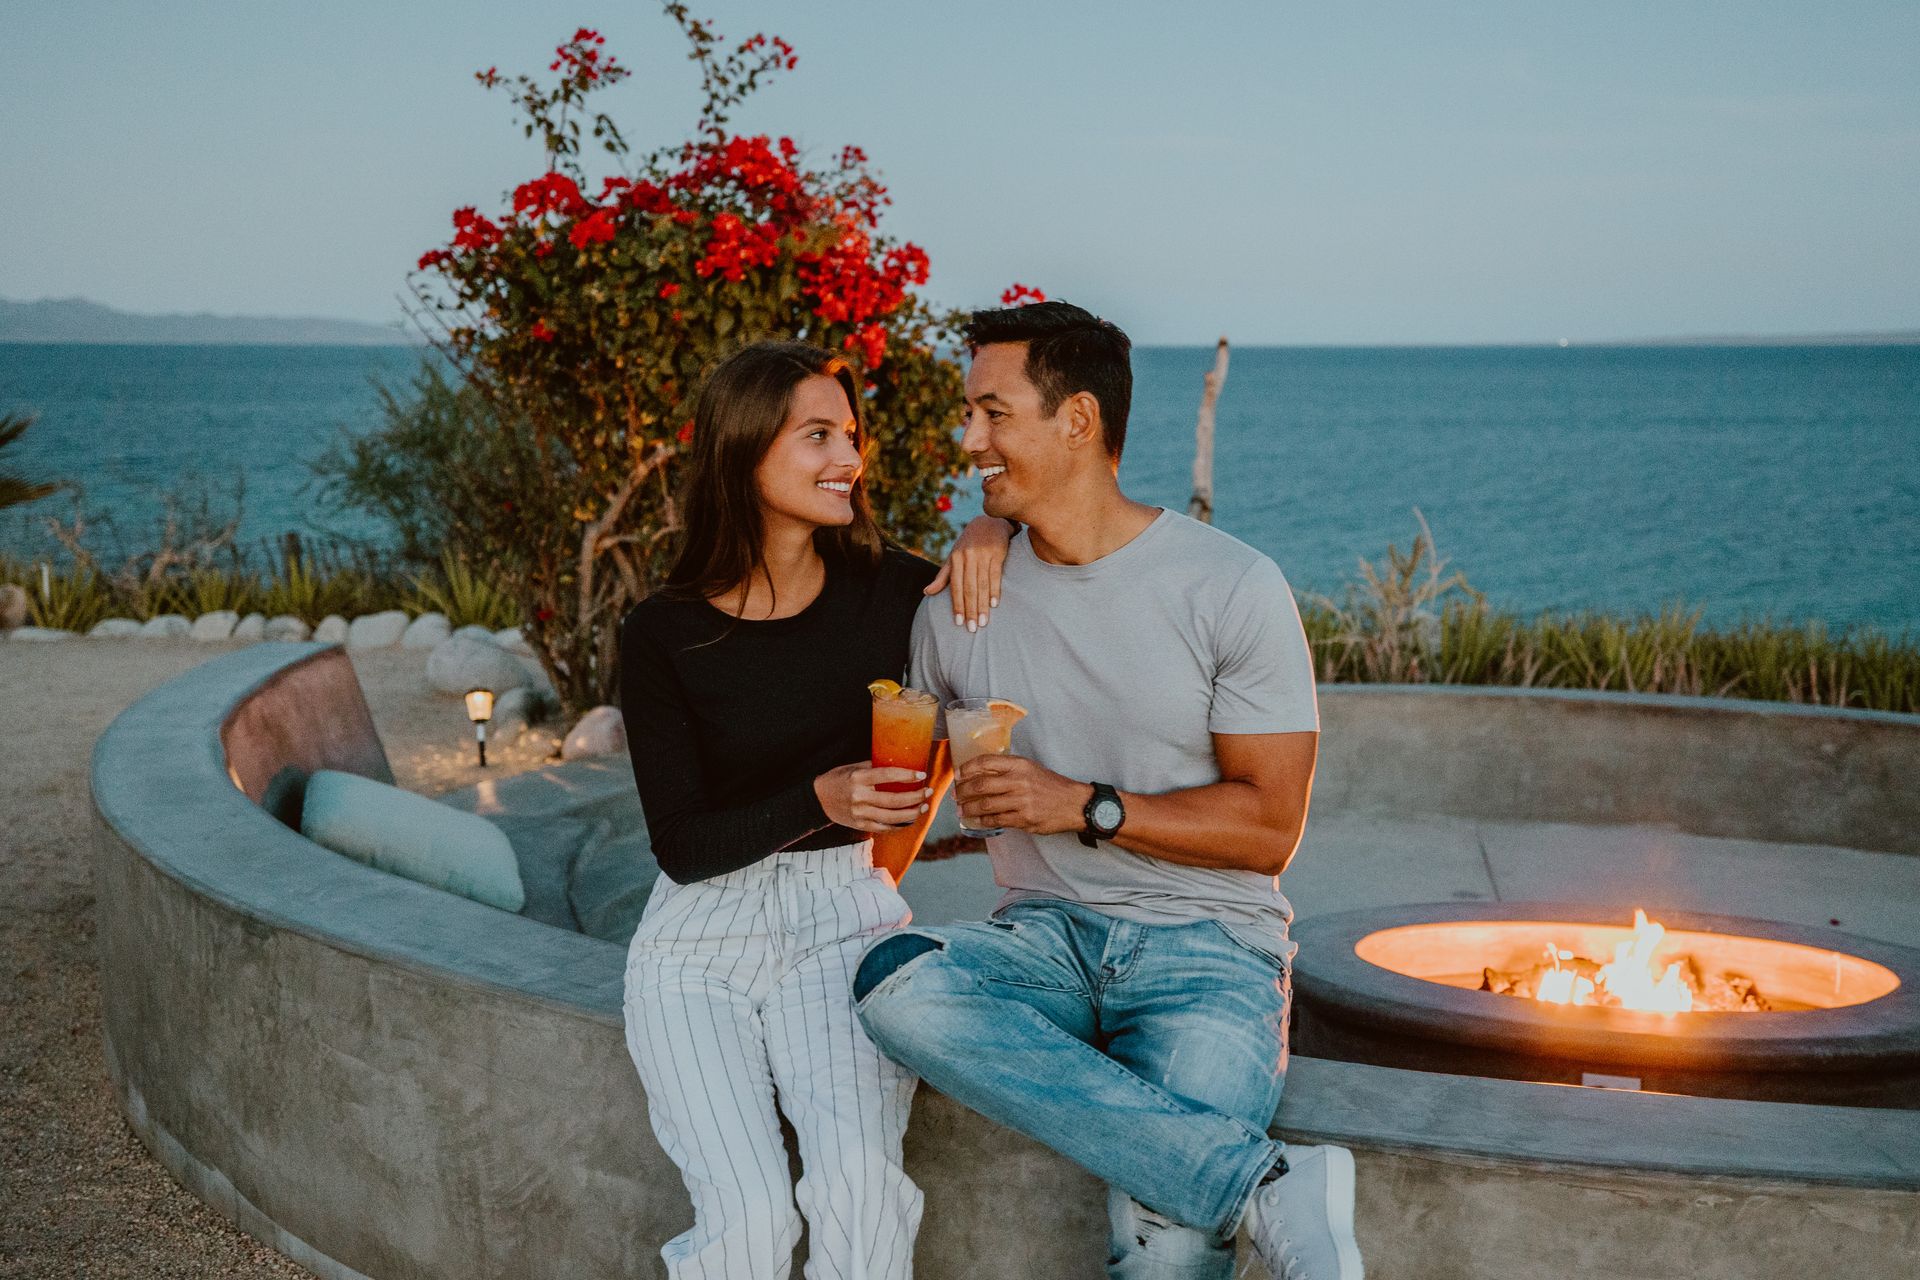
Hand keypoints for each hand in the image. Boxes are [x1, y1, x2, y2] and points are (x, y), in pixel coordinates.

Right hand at [814, 761, 931, 832]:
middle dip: (915, 797)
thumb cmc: (838, 779)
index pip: (887, 776)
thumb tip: (898, 763)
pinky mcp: (860, 826)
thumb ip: (874, 767)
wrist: (818, 800)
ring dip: (911, 813)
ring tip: (924, 806)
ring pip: (892, 817)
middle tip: (927, 791)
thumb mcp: (853, 768)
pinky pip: (884, 828)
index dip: (906, 776)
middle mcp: (859, 797)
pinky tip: (910, 819)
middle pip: (893, 800)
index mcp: (858, 778)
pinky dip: (899, 824)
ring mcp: (860, 814)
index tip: (921, 775)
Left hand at [925, 516, 1014, 631]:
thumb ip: (942, 576)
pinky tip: (995, 604)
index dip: (957, 605)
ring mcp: (982, 555)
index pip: (955, 587)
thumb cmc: (968, 544)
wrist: (989, 522)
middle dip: (970, 610)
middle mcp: (968, 558)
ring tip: (984, 622)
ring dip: (983, 605)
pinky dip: (995, 590)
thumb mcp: (953, 557)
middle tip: (973, 628)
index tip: (958, 623)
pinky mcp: (997, 554)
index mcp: (955, 560)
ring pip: (982, 585)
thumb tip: (927, 593)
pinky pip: (995, 575)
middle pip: (969, 589)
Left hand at [952, 755, 1092, 835]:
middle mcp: (1019, 781)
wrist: (1074, 804)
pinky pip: (997, 820)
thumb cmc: (1051, 786)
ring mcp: (1021, 801)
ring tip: (961, 810)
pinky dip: (984, 820)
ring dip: (969, 808)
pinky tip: (978, 820)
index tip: (958, 774)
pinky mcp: (1024, 819)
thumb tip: (980, 774)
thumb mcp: (1030, 769)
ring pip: (986, 805)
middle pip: (981, 785)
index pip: (986, 762)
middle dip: (963, 791)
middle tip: (956, 795)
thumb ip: (1008, 770)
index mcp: (1020, 765)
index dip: (968, 768)